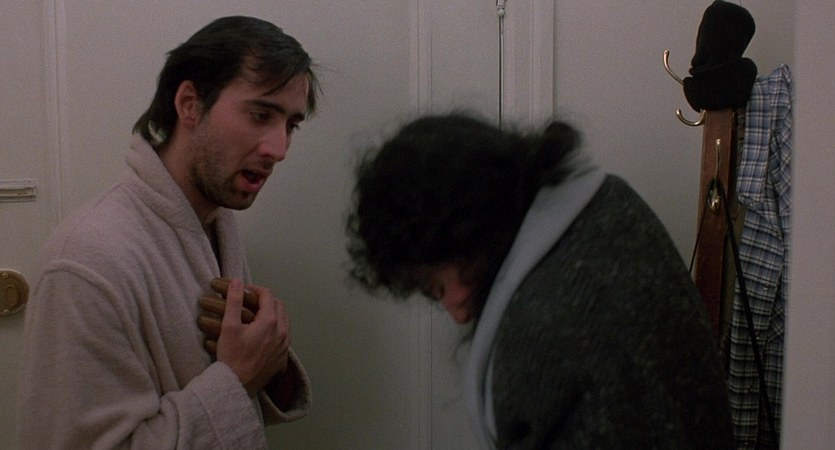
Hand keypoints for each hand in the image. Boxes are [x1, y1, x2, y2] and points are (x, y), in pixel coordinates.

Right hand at [198, 277, 290, 397]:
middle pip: (279, 306)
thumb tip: (238, 282)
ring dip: (272, 313)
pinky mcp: (282, 356)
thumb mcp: (229, 326)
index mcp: (270, 322)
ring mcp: (284, 345)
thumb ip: (234, 301)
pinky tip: (263, 333)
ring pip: (284, 321)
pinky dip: (275, 328)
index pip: (268, 295)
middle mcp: (282, 332)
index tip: (244, 291)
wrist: (236, 385)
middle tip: (250, 300)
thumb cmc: (231, 358)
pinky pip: (284, 336)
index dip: (255, 289)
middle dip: (265, 299)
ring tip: (256, 314)